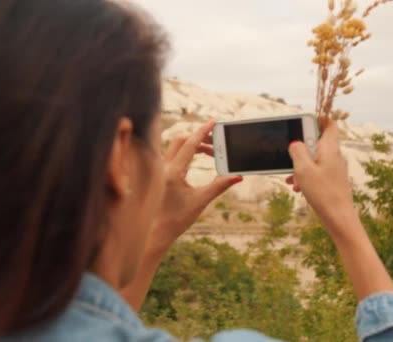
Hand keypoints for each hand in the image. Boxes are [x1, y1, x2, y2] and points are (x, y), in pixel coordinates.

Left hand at [151, 119, 241, 248]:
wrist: (154, 233)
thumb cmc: (176, 219)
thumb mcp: (200, 201)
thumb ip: (219, 186)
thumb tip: (237, 176)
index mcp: (172, 172)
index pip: (190, 144)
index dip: (203, 131)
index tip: (214, 122)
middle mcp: (163, 168)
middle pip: (182, 140)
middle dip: (200, 138)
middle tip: (217, 142)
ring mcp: (159, 170)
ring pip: (177, 147)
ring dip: (194, 145)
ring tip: (212, 153)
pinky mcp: (159, 174)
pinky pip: (173, 155)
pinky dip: (187, 152)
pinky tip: (198, 159)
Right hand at [286, 118, 353, 230]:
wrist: (338, 217)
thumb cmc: (323, 193)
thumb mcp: (303, 169)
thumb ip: (298, 151)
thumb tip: (296, 143)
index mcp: (330, 148)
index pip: (329, 124)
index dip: (317, 120)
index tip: (302, 123)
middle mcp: (335, 155)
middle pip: (317, 142)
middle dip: (301, 149)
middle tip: (290, 157)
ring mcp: (334, 168)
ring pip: (314, 159)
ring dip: (300, 166)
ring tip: (291, 178)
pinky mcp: (332, 180)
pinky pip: (317, 171)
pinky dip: (306, 176)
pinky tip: (297, 187)